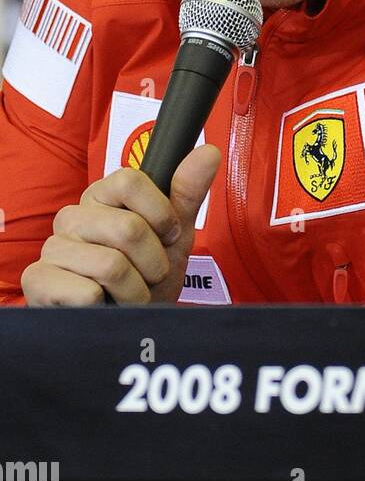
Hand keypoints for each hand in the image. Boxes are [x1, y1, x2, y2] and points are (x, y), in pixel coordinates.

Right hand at [21, 144, 220, 305]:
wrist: (123, 328)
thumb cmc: (145, 278)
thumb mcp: (174, 236)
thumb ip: (188, 193)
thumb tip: (209, 152)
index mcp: (101, 197)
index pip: (130, 180)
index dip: (160, 213)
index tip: (167, 235)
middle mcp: (72, 217)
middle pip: (128, 227)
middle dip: (153, 262)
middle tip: (147, 275)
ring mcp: (52, 248)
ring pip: (112, 265)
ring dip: (135, 291)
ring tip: (128, 295)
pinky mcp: (38, 281)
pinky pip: (87, 292)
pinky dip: (108, 307)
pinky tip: (103, 307)